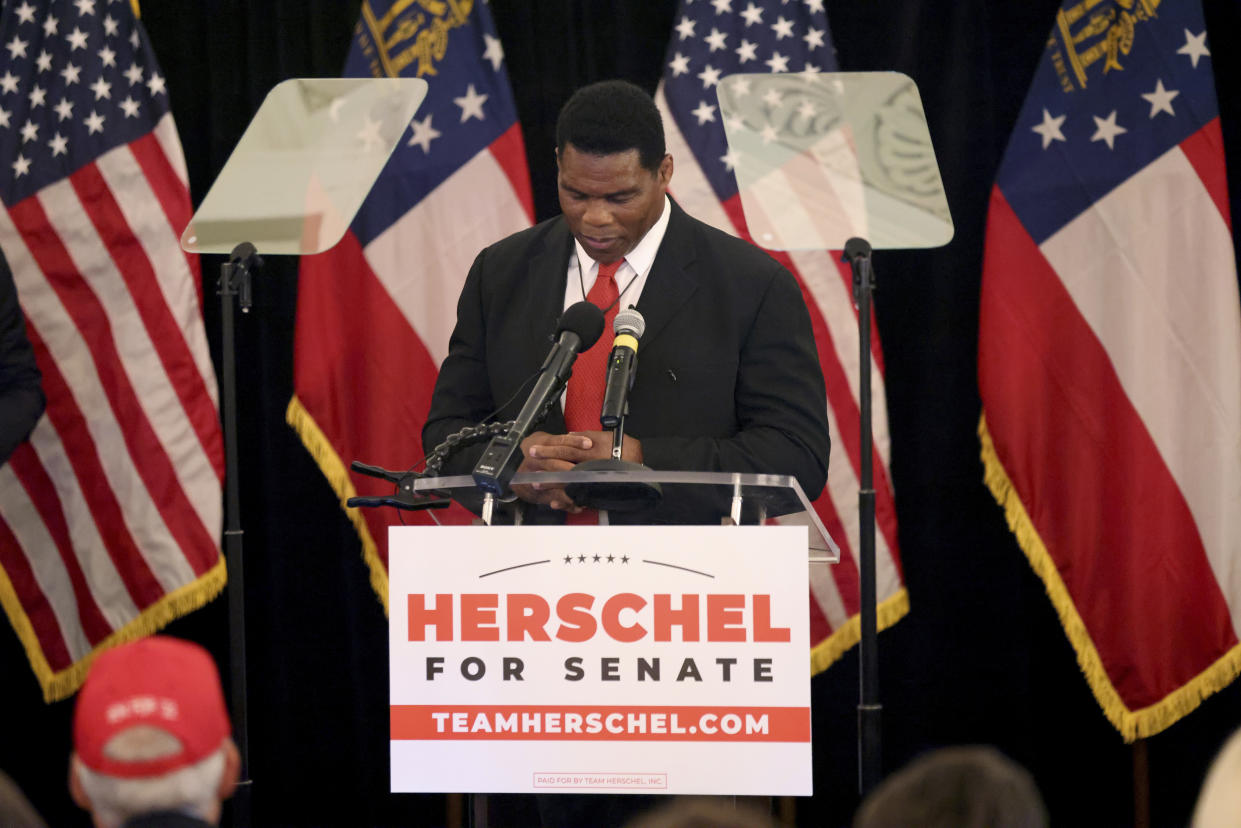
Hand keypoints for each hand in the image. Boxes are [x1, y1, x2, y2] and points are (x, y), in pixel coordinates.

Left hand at [510, 431, 643, 509]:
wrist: (640, 466)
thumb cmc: (625, 449)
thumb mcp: (606, 437)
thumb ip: (586, 436)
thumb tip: (569, 436)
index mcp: (592, 452)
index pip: (566, 449)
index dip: (549, 450)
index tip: (534, 450)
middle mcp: (592, 467)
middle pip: (564, 467)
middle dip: (546, 467)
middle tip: (530, 467)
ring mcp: (594, 481)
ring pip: (569, 484)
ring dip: (552, 484)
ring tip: (537, 484)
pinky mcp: (597, 492)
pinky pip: (580, 498)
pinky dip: (567, 501)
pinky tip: (555, 503)